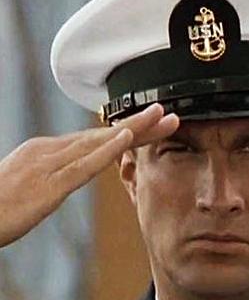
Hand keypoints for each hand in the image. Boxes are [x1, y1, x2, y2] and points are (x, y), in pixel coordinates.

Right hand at [0, 103, 178, 247]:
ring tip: (161, 119)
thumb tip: (69, 172)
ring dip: (133, 130)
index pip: (94, 139)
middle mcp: (49, 151)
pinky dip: (106, 151)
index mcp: (45, 151)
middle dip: (138, 124)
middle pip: (102, 135)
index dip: (125, 130)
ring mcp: (49, 166)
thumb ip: (51, 175)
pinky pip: (82, 166)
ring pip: (98, 143)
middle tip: (169, 114)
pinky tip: (126, 138)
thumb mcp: (29, 185)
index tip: (150, 124)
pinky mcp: (48, 185)